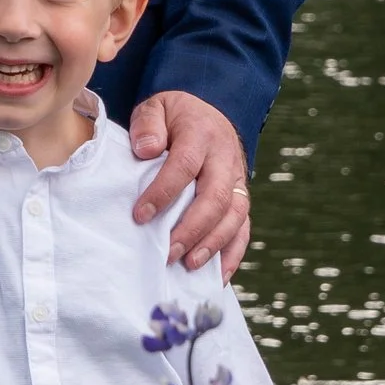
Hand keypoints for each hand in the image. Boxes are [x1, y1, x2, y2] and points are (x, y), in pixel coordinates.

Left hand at [128, 87, 252, 278]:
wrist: (207, 115)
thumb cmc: (174, 118)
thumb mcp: (157, 108)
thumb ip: (148, 124)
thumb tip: (147, 150)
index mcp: (201, 134)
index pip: (184, 165)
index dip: (164, 192)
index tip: (141, 215)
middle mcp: (225, 158)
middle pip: (215, 197)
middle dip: (191, 228)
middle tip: (168, 252)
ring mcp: (237, 179)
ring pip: (235, 215)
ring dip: (212, 244)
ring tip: (188, 265)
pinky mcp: (241, 198)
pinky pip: (244, 228)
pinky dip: (233, 254)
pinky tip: (217, 277)